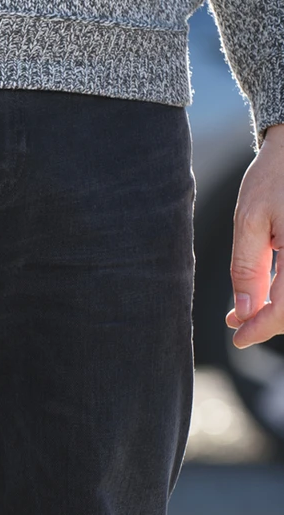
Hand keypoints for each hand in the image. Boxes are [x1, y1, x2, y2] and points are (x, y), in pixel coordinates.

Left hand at [227, 124, 283, 346]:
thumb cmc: (276, 177)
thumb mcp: (250, 220)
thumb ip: (247, 268)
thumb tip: (244, 312)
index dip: (262, 328)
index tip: (237, 337)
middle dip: (269, 321)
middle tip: (235, 323)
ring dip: (280, 309)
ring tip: (246, 311)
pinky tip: (267, 292)